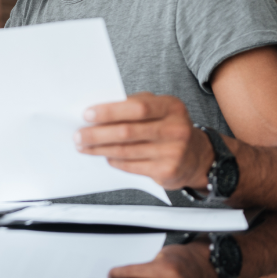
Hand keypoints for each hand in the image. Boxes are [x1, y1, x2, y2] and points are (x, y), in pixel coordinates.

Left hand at [75, 93, 214, 189]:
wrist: (198, 156)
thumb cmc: (168, 127)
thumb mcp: (159, 109)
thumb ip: (133, 105)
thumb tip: (97, 111)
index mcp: (171, 107)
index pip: (137, 107)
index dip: (110, 111)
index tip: (87, 114)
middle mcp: (176, 129)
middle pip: (127, 132)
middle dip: (97, 134)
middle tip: (78, 135)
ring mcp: (173, 152)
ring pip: (125, 151)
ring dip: (100, 149)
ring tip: (83, 146)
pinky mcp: (167, 171)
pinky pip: (131, 166)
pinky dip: (114, 160)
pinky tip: (104, 156)